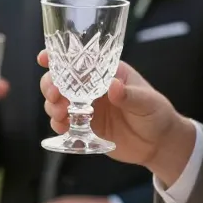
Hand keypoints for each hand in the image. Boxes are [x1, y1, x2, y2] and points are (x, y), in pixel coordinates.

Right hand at [38, 50, 194, 184]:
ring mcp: (85, 106)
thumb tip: (113, 86)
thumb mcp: (148, 102)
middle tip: (55, 95)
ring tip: (60, 113)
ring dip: (52, 105)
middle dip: (51, 85)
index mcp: (106, 73)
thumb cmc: (157, 114)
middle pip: (60, 80)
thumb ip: (129, 95)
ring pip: (57, 100)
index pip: (79, 60)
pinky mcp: (83, 124)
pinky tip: (61, 127)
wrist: (158, 145)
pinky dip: (57, 123)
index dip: (58, 57)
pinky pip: (62, 122)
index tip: (44, 58)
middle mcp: (91, 87)